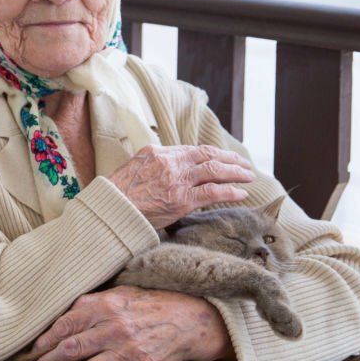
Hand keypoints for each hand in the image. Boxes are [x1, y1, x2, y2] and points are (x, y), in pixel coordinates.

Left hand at [30, 286, 233, 360]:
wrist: (192, 319)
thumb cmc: (152, 305)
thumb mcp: (122, 292)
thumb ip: (92, 302)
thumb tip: (64, 314)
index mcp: (106, 306)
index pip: (66, 324)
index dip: (45, 339)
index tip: (33, 350)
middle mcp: (114, 328)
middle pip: (71, 348)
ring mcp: (128, 351)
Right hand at [107, 145, 254, 228]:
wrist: (111, 211)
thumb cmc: (119, 194)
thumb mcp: (135, 167)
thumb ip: (155, 163)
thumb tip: (171, 165)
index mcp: (158, 152)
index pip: (193, 150)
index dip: (213, 153)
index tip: (224, 157)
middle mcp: (170, 162)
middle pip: (208, 155)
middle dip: (230, 159)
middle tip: (244, 165)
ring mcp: (177, 180)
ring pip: (215, 170)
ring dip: (235, 172)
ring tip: (248, 176)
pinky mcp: (181, 200)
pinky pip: (212, 192)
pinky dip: (230, 191)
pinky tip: (241, 193)